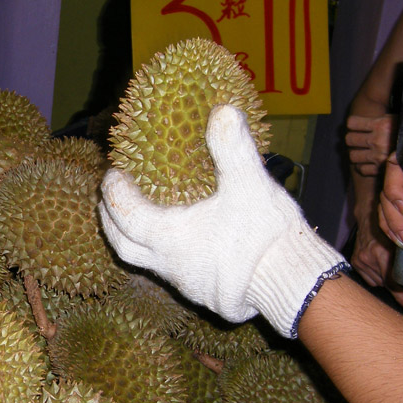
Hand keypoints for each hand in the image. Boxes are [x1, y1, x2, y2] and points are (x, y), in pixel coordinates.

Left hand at [99, 105, 346, 338]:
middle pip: (121, 244)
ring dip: (132, 237)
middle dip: (111, 219)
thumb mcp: (249, 185)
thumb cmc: (266, 237)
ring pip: (142, 261)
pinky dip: (158, 250)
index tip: (113, 172)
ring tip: (138, 215)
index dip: (114, 192)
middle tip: (110, 196)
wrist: (292, 285)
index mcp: (169, 238)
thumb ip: (232, 148)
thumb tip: (222, 110)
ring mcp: (182, 281)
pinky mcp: (199, 291)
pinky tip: (176, 237)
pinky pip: (166, 270)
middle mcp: (167, 264)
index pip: (125, 214)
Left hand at [345, 114, 396, 175]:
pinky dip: (362, 166)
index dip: (353, 124)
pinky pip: (361, 169)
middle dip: (353, 139)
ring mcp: (377, 156)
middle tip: (358, 139)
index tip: (356, 126)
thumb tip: (360, 121)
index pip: (352, 123)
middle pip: (349, 139)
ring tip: (363, 150)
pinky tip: (368, 162)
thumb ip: (381, 121)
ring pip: (352, 155)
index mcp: (382, 125)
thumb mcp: (398, 120)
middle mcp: (378, 140)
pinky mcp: (378, 170)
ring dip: (356, 153)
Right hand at [350, 207, 402, 311]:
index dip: (401, 296)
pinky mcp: (354, 261)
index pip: (392, 282)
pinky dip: (373, 275)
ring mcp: (359, 260)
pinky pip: (367, 278)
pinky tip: (374, 265)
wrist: (369, 219)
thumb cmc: (389, 229)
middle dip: (391, 281)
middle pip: (384, 284)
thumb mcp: (399, 245)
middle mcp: (368, 258)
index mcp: (382, 254)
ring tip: (382, 264)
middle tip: (393, 271)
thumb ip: (400, 263)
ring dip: (381, 277)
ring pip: (375, 282)